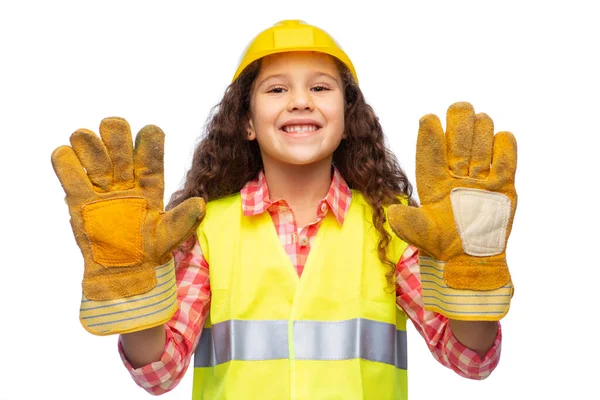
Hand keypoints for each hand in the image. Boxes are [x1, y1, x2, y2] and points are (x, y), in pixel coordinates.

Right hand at [51, 117, 204, 333]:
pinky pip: (62, 159)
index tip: (146, 150)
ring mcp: (99, 180)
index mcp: (150, 177)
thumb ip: (184, 218)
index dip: (148, 139)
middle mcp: (124, 172)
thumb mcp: (171, 235)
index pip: (150, 141)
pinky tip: (78, 180)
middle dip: (114, 137)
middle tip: (117, 165)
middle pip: (115, 130)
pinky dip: (65, 159)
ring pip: (86, 138)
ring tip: (99, 176)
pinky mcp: (76, 193)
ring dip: (89, 148)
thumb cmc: (151, 250)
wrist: (122, 270)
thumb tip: (200, 204)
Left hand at [388, 102, 516, 319]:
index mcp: (432, 177)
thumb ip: (407, 222)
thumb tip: (392, 212)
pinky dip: (504, 143)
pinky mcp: (503, 180)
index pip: (430, 148)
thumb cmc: (441, 244)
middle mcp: (455, 170)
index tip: (428, 120)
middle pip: (459, 130)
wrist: (472, 258)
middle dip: (460, 120)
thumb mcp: (421, 234)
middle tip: (460, 111)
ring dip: (481, 129)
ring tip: (479, 144)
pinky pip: (506, 149)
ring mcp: (480, 172)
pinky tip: (498, 151)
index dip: (429, 133)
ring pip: (482, 132)